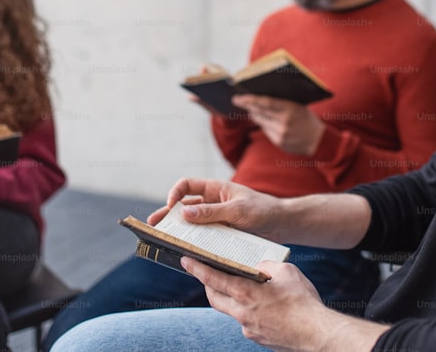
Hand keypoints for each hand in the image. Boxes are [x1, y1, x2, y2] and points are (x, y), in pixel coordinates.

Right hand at [146, 178, 283, 241]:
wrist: (282, 225)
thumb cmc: (262, 210)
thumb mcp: (236, 210)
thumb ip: (211, 212)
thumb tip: (184, 212)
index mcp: (215, 188)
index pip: (187, 185)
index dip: (175, 193)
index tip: (171, 206)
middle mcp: (212, 202)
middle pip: (184, 206)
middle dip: (168, 214)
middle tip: (153, 225)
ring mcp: (215, 218)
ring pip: (191, 223)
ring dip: (179, 230)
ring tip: (163, 239)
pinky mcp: (221, 233)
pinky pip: (203, 236)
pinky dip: (193, 241)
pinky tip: (185, 249)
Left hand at [184, 257, 368, 351]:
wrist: (317, 334)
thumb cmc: (303, 301)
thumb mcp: (286, 271)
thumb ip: (267, 265)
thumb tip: (258, 266)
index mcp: (246, 294)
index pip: (213, 279)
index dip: (197, 269)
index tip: (186, 261)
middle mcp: (242, 313)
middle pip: (215, 298)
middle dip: (208, 285)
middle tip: (208, 273)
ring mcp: (248, 329)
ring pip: (231, 311)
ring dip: (232, 298)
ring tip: (244, 288)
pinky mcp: (258, 338)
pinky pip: (247, 321)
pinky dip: (249, 311)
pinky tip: (264, 306)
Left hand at [231, 94, 324, 154]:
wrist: (318, 140)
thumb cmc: (308, 118)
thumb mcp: (299, 105)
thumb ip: (283, 101)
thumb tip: (262, 95)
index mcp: (290, 109)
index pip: (265, 103)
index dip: (250, 100)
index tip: (238, 98)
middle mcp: (284, 122)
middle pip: (259, 112)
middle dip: (248, 106)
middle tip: (239, 101)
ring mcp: (281, 133)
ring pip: (260, 122)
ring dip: (255, 115)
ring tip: (251, 109)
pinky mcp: (279, 142)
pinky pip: (266, 131)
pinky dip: (263, 124)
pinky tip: (264, 120)